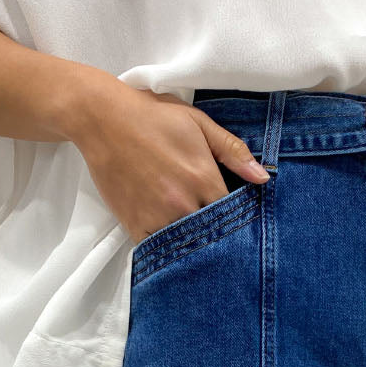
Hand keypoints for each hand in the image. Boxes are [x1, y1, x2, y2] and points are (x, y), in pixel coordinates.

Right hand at [62, 72, 270, 243]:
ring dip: (193, 245)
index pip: (233, 214)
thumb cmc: (152, 117)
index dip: (237, 219)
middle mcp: (183, 203)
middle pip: (212, 235)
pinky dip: (166, 249)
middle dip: (219, 237)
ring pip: (186, 246)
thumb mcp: (197, 123)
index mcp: (203, 178)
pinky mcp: (134, 224)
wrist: (102, 119)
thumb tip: (263, 178)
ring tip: (199, 243)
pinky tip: (172, 243)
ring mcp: (158, 216)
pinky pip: (157, 250)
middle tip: (222, 239)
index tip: (238, 221)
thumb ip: (232, 150)